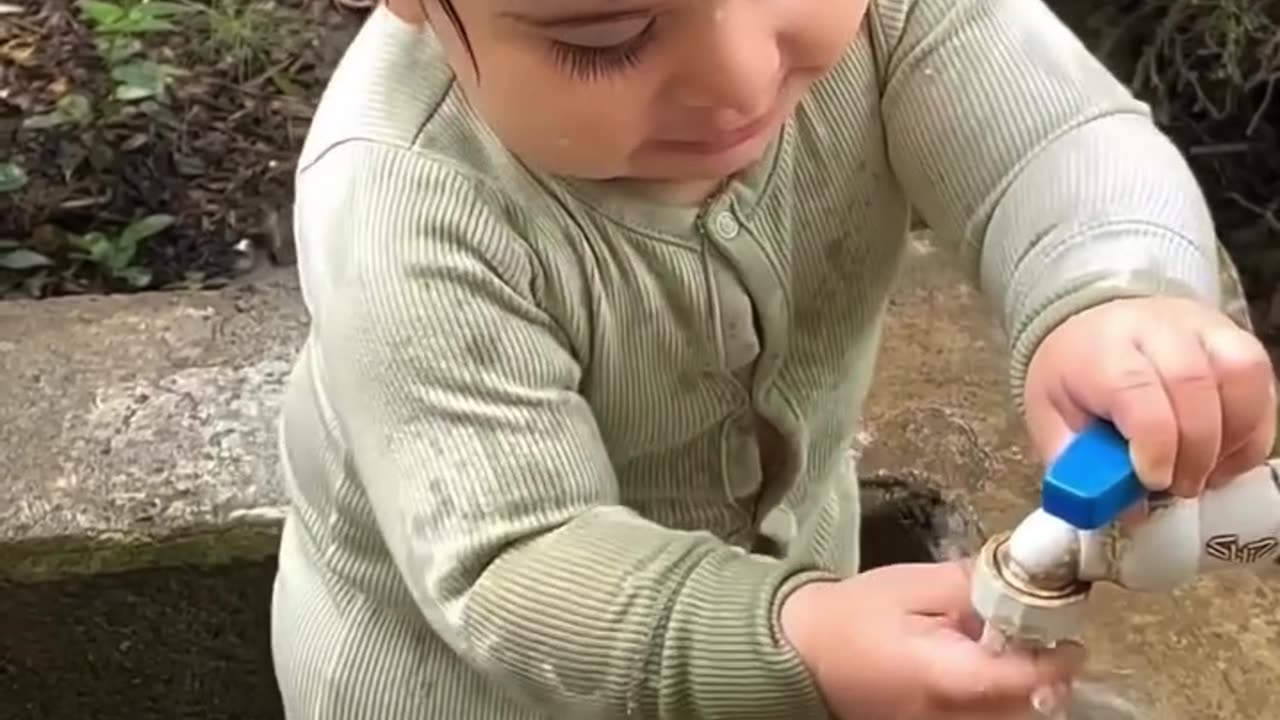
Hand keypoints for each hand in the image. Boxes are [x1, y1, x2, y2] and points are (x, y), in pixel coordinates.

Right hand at [780, 561, 1084, 718]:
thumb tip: (1020, 584)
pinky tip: (979, 670)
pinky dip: (997, 700)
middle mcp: (949, 719)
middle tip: (1041, 637)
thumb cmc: (850, 616)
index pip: (1025, 680)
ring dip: (1024, 691)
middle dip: (1046, 677)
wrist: (795, 656)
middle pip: (1028, 711)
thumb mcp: (908, 584)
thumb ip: (968, 585)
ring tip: (1007, 651)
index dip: (1057, 659)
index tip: (1068, 634)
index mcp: (943, 678)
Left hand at [1024, 296, 1275, 497]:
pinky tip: (1225, 459)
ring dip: (1232, 440)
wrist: (1092, 326)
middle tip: (1179, 487)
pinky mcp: (1235, 338)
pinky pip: (1262, 384)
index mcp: (1102, 349)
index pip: (1137, 388)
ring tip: (1205, 474)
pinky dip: (1252, 432)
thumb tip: (1128, 509)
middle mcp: (1156, 328)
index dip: (1155, 442)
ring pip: (1241, 375)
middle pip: (1194, 383)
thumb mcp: (1051, 419)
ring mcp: (1202, 328)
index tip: (1154, 481)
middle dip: (1195, 451)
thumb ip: (1079, 465)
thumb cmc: (1074, 379)